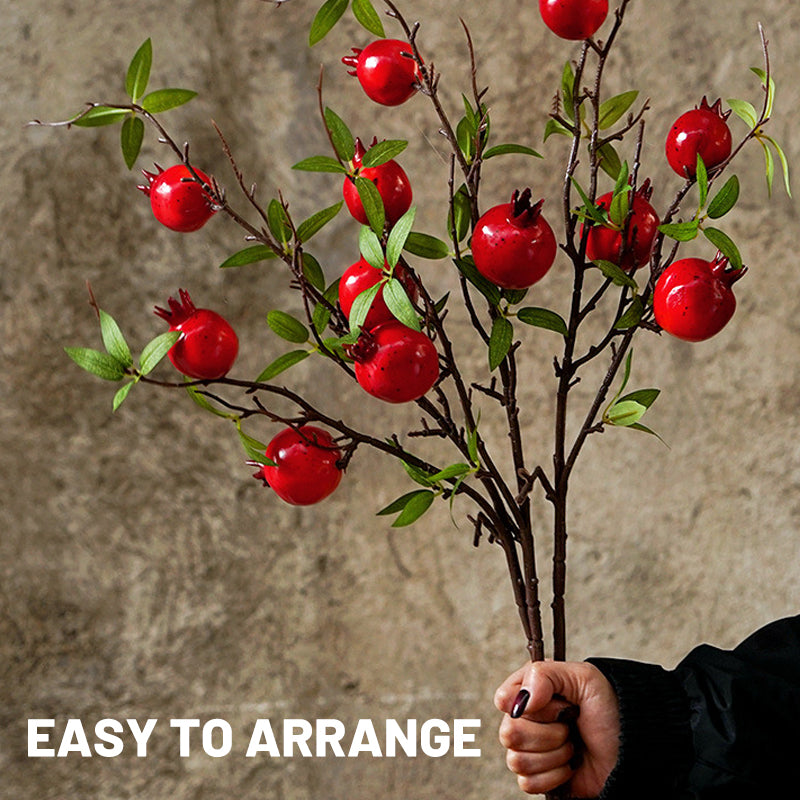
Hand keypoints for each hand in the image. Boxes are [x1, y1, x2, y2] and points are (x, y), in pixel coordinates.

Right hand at [494, 661, 620, 796]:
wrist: (633, 749)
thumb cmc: (610, 709)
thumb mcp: (583, 677)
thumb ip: (544, 675)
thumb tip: (519, 701)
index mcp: (531, 691)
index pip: (504, 700)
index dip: (530, 705)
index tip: (559, 702)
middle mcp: (527, 720)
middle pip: (509, 733)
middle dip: (547, 733)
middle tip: (570, 725)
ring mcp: (531, 750)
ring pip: (516, 761)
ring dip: (553, 755)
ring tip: (573, 745)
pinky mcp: (539, 777)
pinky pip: (527, 784)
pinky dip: (554, 776)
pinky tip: (570, 766)